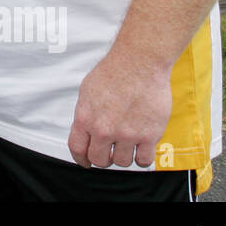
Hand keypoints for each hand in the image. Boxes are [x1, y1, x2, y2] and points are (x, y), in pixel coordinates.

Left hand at [66, 50, 171, 169]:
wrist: (139, 63)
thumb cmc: (115, 71)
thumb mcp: (87, 91)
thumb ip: (86, 114)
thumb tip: (86, 131)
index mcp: (85, 118)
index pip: (77, 149)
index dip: (81, 159)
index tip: (86, 162)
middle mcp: (104, 129)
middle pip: (99, 160)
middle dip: (104, 158)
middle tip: (110, 151)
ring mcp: (126, 134)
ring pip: (122, 162)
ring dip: (124, 156)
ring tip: (128, 144)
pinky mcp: (149, 135)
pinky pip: (143, 161)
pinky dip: (142, 157)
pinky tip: (142, 148)